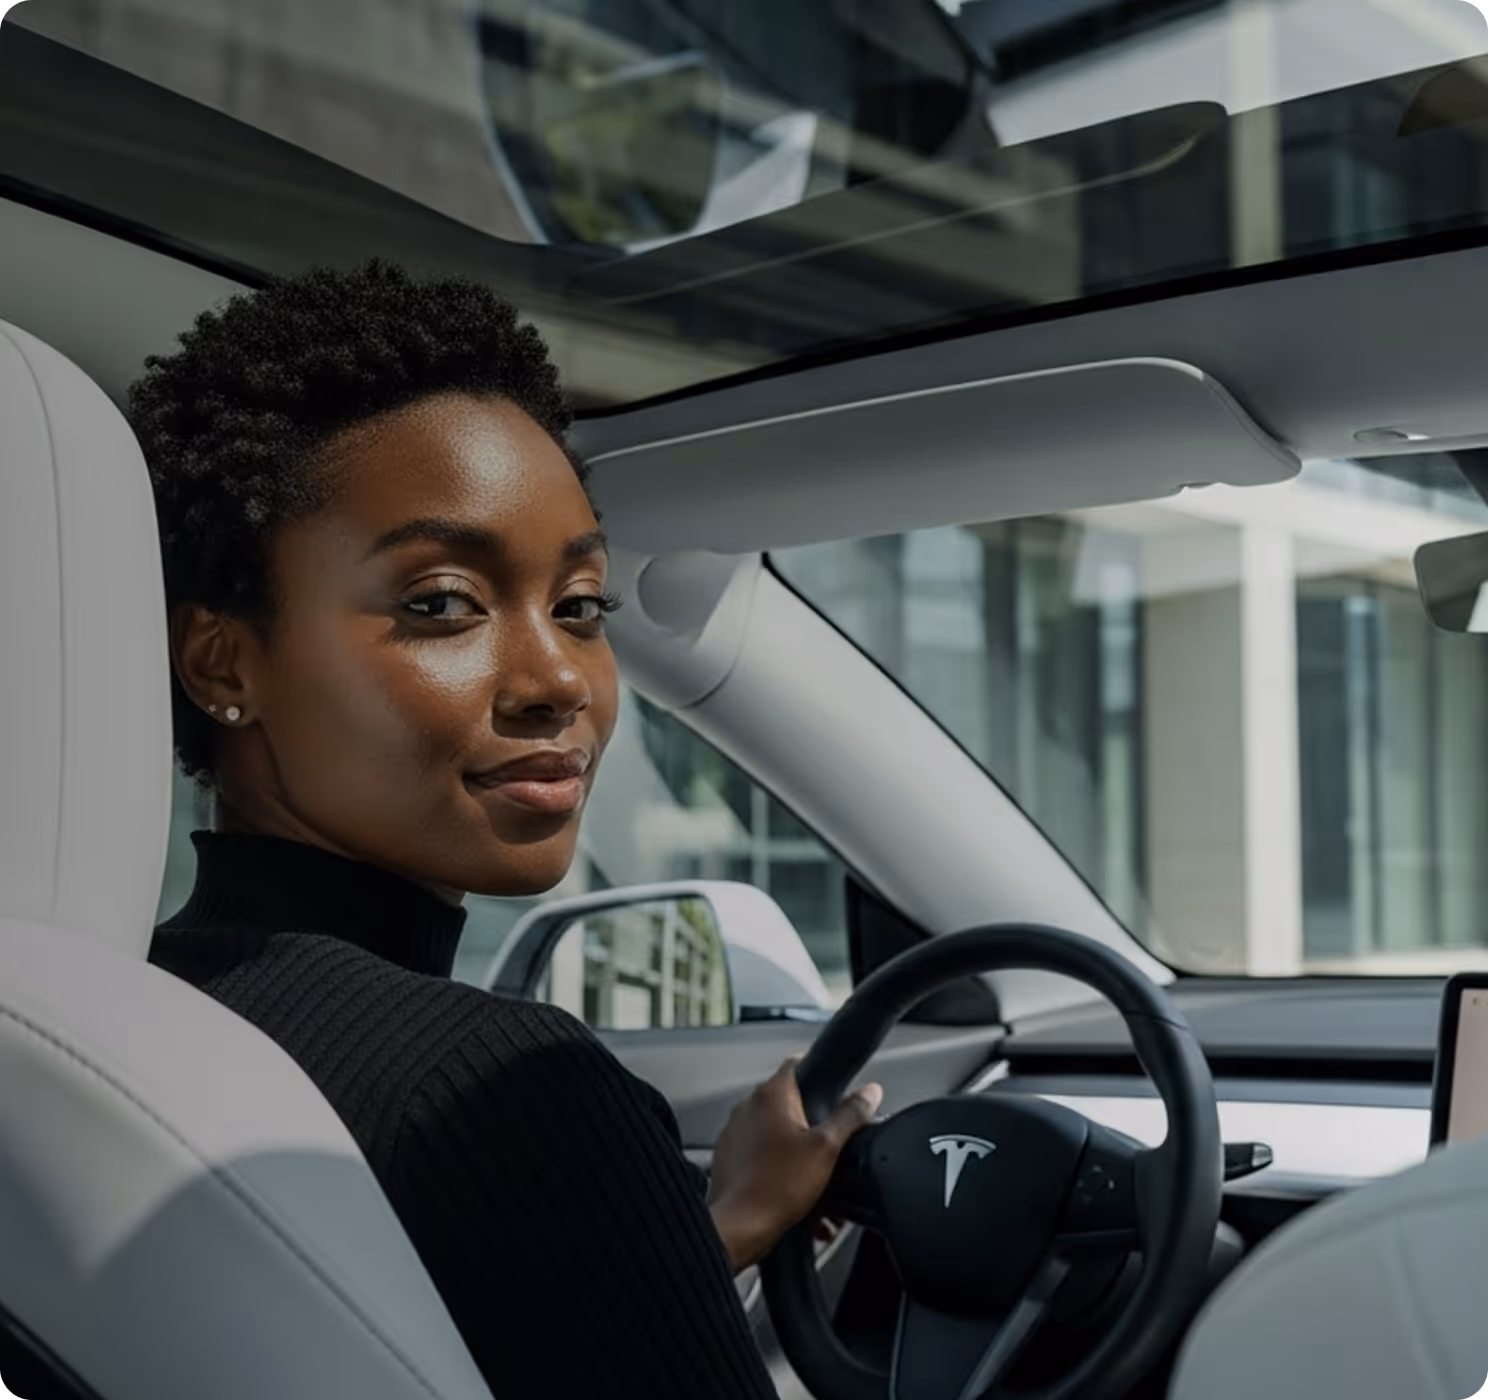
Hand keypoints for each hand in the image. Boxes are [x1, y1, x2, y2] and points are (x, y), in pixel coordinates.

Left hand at [707, 1057, 882, 1273]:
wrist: (740, 1225)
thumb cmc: (778, 1186)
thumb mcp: (827, 1149)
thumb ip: (850, 1116)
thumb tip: (870, 1092)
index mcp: (771, 1095)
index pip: (797, 1064)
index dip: (819, 1073)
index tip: (833, 1088)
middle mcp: (747, 1107)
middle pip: (788, 1100)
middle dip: (810, 1119)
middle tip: (828, 1141)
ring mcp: (735, 1131)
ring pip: (774, 1130)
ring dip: (794, 1147)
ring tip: (812, 1175)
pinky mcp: (729, 1156)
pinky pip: (760, 1153)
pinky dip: (777, 1166)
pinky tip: (794, 1189)